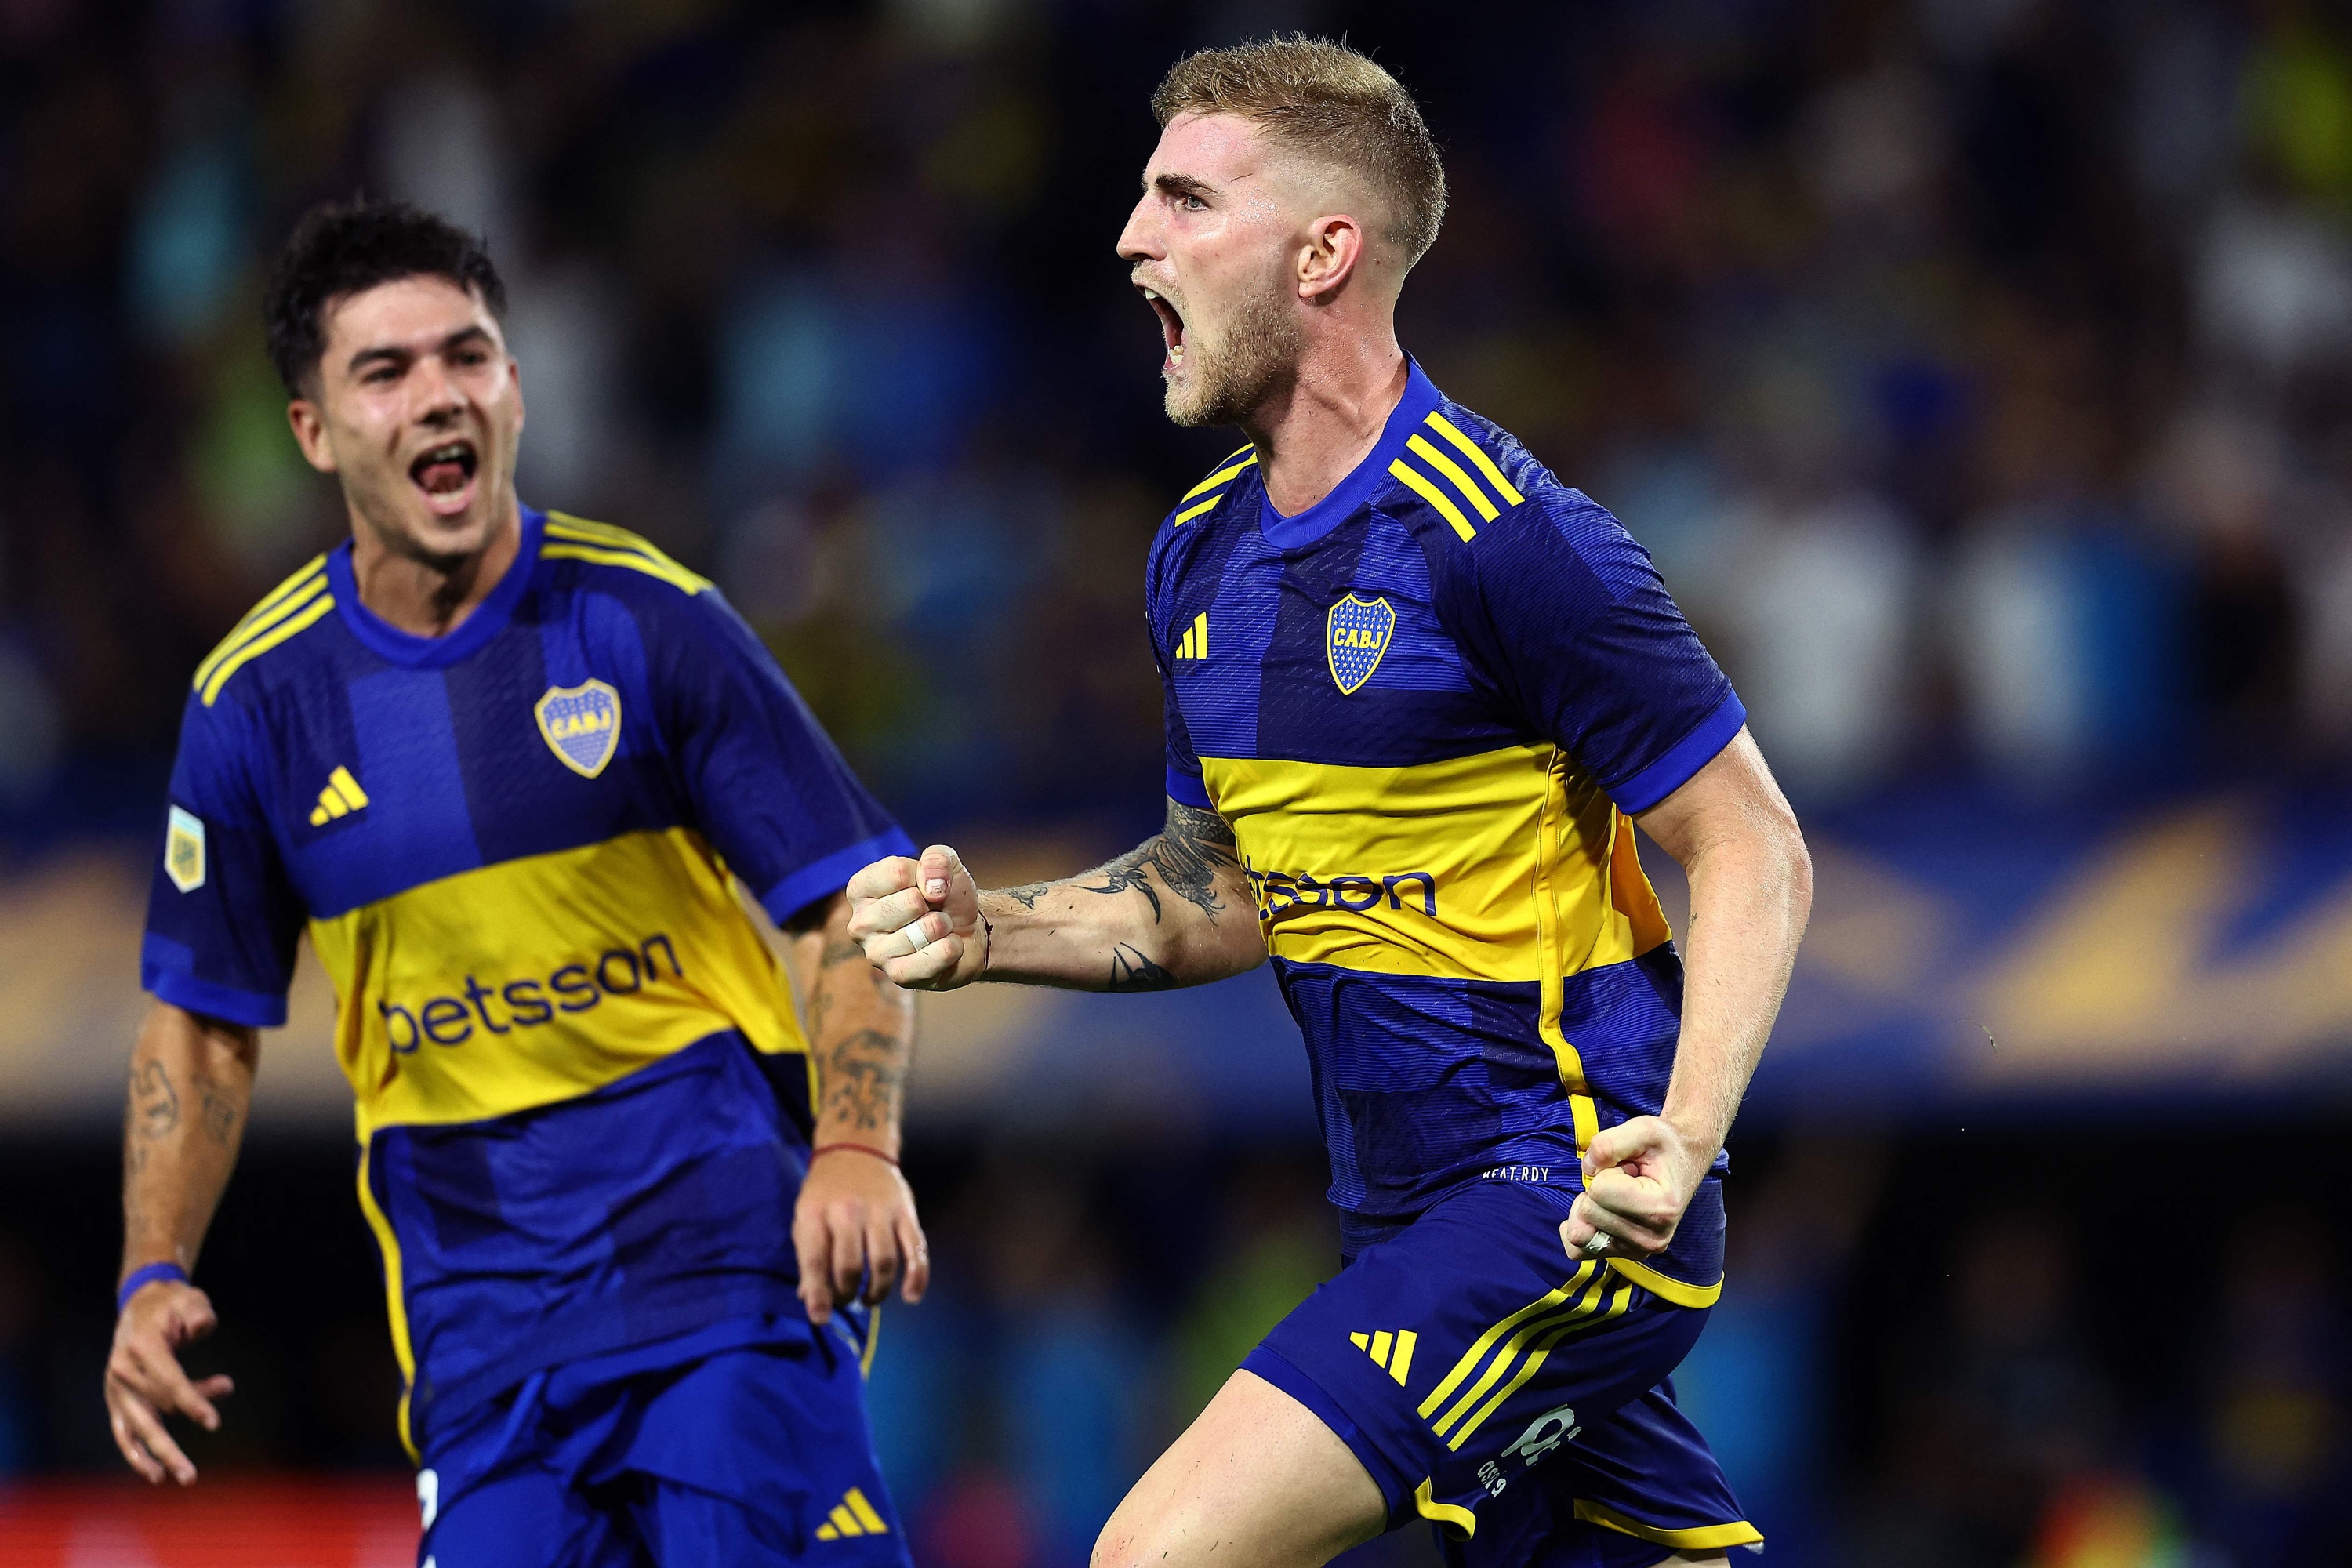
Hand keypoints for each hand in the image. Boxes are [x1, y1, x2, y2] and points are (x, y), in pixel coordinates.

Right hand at [104, 1277, 232, 1484]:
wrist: (140, 1305)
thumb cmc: (172, 1305)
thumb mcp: (190, 1300)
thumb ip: (198, 1315)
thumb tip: (203, 1329)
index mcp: (142, 1347)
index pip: (169, 1381)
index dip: (192, 1402)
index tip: (213, 1423)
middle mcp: (123, 1371)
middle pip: (151, 1414)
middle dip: (170, 1447)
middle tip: (191, 1475)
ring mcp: (116, 1388)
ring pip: (137, 1429)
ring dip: (157, 1456)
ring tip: (181, 1477)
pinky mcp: (117, 1400)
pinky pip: (124, 1432)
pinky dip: (136, 1453)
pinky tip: (155, 1473)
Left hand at [793, 1148, 929, 1324]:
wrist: (855, 1149)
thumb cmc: (825, 1192)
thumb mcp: (805, 1218)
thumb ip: (808, 1258)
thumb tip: (811, 1300)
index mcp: (816, 1212)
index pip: (815, 1260)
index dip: (818, 1294)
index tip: (821, 1318)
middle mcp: (848, 1210)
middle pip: (850, 1266)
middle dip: (846, 1294)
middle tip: (844, 1300)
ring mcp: (881, 1210)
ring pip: (883, 1262)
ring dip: (877, 1291)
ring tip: (868, 1299)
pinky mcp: (906, 1212)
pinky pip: (916, 1248)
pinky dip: (917, 1276)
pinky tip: (911, 1296)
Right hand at [845, 846, 985, 989]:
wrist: (968, 930)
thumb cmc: (945, 894)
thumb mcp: (945, 862)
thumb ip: (936, 859)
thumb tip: (931, 888)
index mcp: (861, 889)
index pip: (898, 872)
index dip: (926, 876)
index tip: (926, 885)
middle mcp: (860, 922)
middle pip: (911, 901)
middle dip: (935, 903)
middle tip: (933, 909)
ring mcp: (876, 953)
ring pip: (927, 929)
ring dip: (945, 925)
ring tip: (940, 928)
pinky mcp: (897, 975)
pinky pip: (936, 956)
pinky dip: (952, 948)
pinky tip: (946, 946)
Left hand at [1559, 1116, 1711, 1261]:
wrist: (1683, 1161)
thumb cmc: (1663, 1146)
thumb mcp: (1643, 1128)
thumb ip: (1609, 1143)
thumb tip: (1586, 1168)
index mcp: (1660, 1209)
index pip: (1599, 1190)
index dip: (1606, 1171)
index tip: (1630, 1168)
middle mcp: (1652, 1239)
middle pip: (1588, 1211)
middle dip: (1597, 1189)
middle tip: (1626, 1181)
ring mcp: (1638, 1251)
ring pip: (1580, 1233)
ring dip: (1590, 1206)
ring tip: (1619, 1195)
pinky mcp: (1625, 1255)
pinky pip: (1578, 1251)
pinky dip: (1578, 1228)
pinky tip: (1594, 1213)